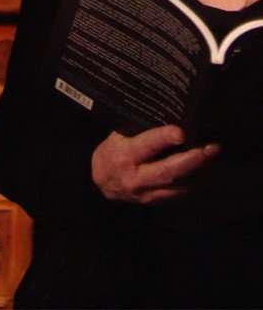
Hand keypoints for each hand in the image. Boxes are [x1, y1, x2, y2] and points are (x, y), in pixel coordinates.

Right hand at [91, 125, 219, 203]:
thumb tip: (169, 114)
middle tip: (211, 147)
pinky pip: (180, 194)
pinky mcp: (156, 201)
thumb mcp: (119, 135)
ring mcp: (147, 193)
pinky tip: (204, 168)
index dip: (164, 138)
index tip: (182, 132)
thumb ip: (141, 130)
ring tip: (212, 154)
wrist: (102, 181)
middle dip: (193, 160)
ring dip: (199, 171)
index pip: (147, 147)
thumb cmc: (112, 150)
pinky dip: (195, 180)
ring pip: (179, 186)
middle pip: (168, 172)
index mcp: (125, 156)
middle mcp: (136, 178)